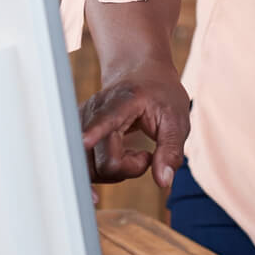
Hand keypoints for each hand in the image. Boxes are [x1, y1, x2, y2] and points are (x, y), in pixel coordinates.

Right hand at [80, 64, 189, 189]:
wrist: (139, 72)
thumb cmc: (160, 95)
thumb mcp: (176, 120)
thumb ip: (171, 151)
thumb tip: (163, 182)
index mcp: (122, 101)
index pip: (106, 119)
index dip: (94, 131)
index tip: (84, 140)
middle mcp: (95, 111)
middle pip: (104, 163)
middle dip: (129, 170)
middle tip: (146, 155)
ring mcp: (82, 124)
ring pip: (92, 170)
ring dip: (116, 172)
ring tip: (133, 154)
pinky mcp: (77, 134)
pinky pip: (86, 167)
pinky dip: (105, 171)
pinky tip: (119, 160)